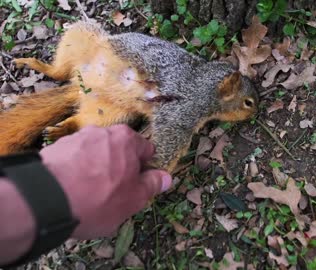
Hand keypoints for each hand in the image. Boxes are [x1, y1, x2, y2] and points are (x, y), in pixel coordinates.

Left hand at [39, 125, 171, 238]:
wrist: (46, 200)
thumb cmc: (99, 198)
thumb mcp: (133, 199)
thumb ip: (152, 185)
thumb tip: (166, 177)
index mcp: (127, 139)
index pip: (146, 150)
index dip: (145, 169)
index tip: (137, 186)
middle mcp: (103, 132)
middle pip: (119, 150)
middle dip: (119, 168)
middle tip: (114, 192)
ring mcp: (77, 138)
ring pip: (95, 154)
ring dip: (96, 169)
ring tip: (88, 193)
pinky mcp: (55, 148)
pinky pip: (74, 160)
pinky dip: (75, 171)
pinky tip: (71, 190)